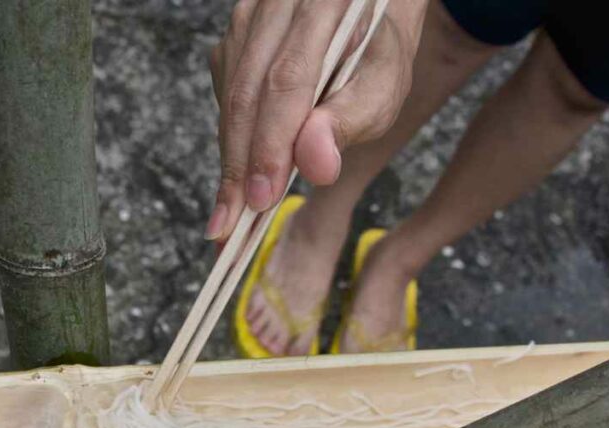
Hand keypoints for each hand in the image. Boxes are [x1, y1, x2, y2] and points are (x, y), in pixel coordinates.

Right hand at [206, 0, 426, 239]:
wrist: (365, 20)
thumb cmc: (376, 58)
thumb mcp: (382, 90)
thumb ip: (349, 123)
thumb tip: (315, 166)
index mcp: (325, 8)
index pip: (288, 83)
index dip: (270, 145)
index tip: (260, 198)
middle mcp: (278, 5)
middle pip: (247, 92)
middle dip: (238, 165)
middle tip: (229, 225)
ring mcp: (250, 18)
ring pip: (230, 96)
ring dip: (230, 159)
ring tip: (229, 214)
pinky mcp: (234, 38)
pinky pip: (226, 94)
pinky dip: (232, 139)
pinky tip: (242, 173)